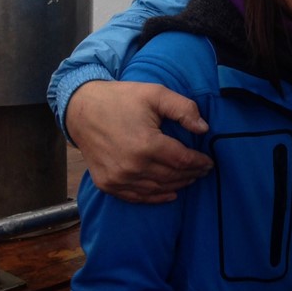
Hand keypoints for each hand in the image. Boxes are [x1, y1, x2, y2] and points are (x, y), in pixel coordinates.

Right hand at [65, 80, 211, 202]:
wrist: (81, 109)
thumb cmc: (121, 99)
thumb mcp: (155, 94)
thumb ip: (183, 109)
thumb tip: (204, 129)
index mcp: (147, 145)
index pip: (183, 160)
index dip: (200, 162)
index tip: (210, 162)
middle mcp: (133, 166)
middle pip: (172, 177)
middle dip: (192, 174)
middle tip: (203, 171)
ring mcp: (118, 178)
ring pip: (157, 189)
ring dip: (177, 185)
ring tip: (190, 179)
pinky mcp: (107, 184)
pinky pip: (137, 197)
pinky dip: (156, 197)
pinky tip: (169, 194)